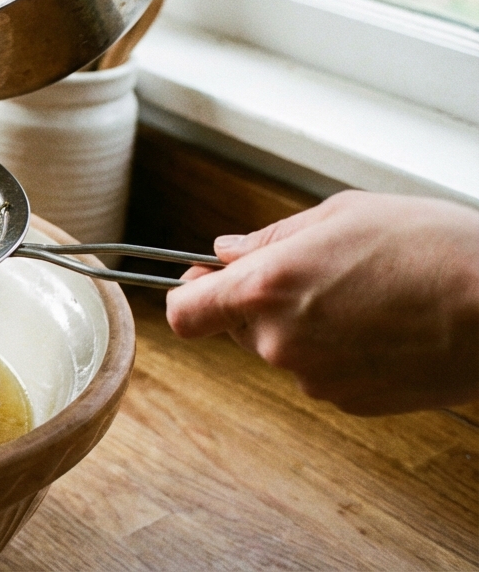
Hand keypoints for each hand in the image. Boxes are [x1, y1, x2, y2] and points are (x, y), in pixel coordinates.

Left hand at [166, 191, 478, 414]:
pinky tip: (385, 325)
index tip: (200, 280)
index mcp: (266, 289)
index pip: (185, 313)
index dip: (188, 295)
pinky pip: (325, 372)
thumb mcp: (342, 215)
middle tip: (315, 271)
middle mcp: (279, 342)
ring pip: (285, 349)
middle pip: (236, 329)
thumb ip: (271, 238)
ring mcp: (316, 379)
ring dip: (307, 325)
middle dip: (259, 302)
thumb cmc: (433, 248)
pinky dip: (341, 351)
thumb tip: (226, 251)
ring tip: (367, 294)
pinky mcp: (352, 402)